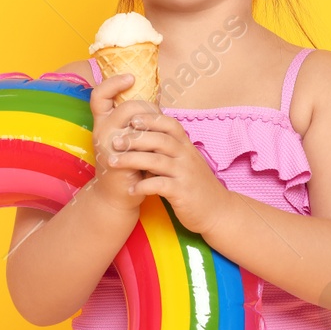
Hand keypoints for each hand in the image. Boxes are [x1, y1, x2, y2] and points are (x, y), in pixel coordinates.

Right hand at [84, 72, 158, 215]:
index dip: (113, 82)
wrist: (120, 196)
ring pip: (135, 122)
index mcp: (102, 123)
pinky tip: (161, 146)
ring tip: (160, 135)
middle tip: (159, 120)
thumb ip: (138, 120)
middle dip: (149, 110)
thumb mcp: (131, 138)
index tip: (132, 77)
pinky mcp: (118, 159)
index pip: (99, 95)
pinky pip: (141, 141)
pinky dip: (154, 141)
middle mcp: (102, 131)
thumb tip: (156, 97)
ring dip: (154, 125)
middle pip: (127, 106)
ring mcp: (108, 145)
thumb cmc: (130, 165)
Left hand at [104, 108, 232, 235]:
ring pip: (156, 161)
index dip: (151, 119)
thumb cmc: (195, 185)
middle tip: (114, 141)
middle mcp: (187, 157)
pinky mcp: (183, 192)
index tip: (131, 119)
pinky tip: (130, 189)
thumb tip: (144, 137)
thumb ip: (169, 150)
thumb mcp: (186, 162)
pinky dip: (143, 186)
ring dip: (131, 160)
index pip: (170, 124)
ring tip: (112, 162)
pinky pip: (159, 185)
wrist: (218, 211)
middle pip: (159, 140)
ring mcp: (185, 174)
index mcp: (187, 147)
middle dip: (134, 139)